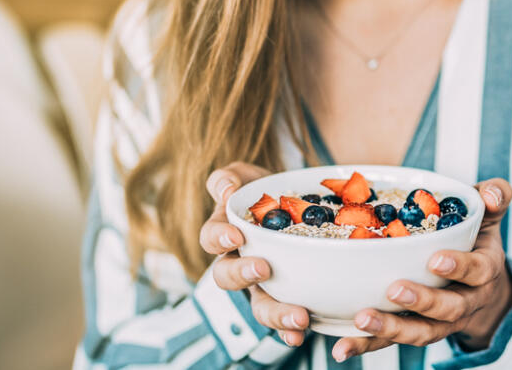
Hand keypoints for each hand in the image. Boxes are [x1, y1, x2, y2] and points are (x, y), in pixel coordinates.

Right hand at [199, 162, 309, 346]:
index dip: (219, 238)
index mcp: (224, 233)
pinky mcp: (287, 296)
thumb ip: (227, 179)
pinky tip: (301, 334)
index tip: (236, 234)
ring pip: (258, 305)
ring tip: (297, 316)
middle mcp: (238, 263)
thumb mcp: (245, 177)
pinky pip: (284, 319)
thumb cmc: (263, 190)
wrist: (297, 204)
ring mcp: (262, 284)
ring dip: (275, 314)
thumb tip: (224, 192)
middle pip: (227, 278)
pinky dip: (289, 330)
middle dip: (243, 276)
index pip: (211, 238)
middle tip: (263, 269)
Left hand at [331, 179, 511, 361]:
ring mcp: (441, 322)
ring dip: (392, 330)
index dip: (459, 267)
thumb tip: (492, 195)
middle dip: (422, 302)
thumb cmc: (476, 239)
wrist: (481, 286)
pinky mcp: (415, 330)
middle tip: (394, 290)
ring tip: (362, 320)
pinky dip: (367, 346)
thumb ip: (495, 195)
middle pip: (449, 309)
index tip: (435, 260)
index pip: (478, 271)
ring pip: (421, 332)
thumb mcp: (488, 215)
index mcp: (485, 270)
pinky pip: (392, 343)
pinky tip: (343, 347)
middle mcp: (467, 301)